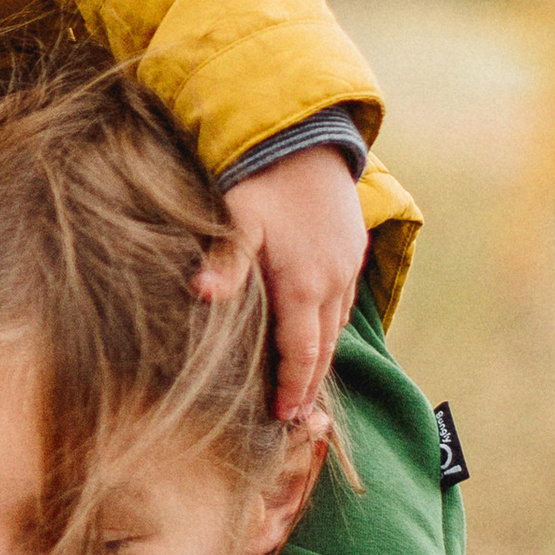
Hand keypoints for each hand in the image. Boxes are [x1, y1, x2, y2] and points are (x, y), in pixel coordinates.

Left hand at [199, 141, 366, 418]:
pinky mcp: (354, 249)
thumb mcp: (237, 220)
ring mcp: (348, 266)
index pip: (301, 352)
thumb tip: (201, 294)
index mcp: (304, 284)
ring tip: (307, 384)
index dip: (293, 387)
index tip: (284, 416)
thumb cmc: (264, 179)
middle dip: (310, 384)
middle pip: (324, 348)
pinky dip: (332, 326)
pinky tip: (320, 333)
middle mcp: (333, 281)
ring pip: (337, 326)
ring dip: (323, 358)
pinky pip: (345, 300)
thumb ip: (225, 262)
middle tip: (297, 416)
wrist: (307, 138)